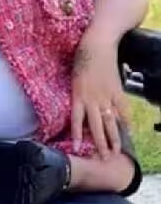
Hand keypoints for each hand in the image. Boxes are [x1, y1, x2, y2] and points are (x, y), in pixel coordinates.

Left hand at [71, 33, 129, 158]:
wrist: (97, 45)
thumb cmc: (81, 60)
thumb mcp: (74, 79)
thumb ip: (78, 96)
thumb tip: (81, 111)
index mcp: (78, 95)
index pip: (77, 120)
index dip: (77, 135)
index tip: (78, 149)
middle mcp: (92, 98)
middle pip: (96, 126)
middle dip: (100, 143)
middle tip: (103, 158)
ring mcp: (106, 95)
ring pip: (110, 121)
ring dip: (114, 137)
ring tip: (117, 151)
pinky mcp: (117, 91)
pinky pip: (122, 110)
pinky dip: (125, 121)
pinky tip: (128, 131)